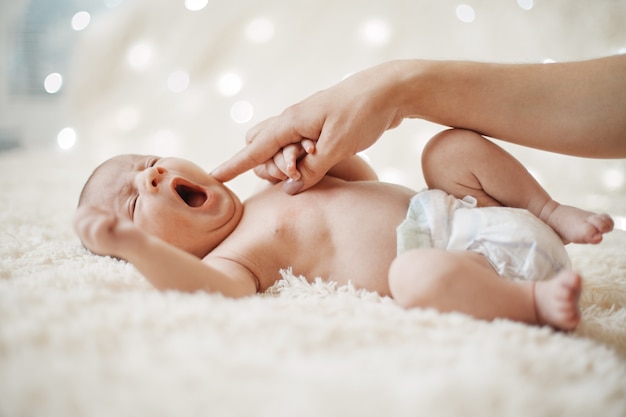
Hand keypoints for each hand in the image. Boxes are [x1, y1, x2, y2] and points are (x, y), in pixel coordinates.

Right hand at [74, 205, 143, 258]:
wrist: (142, 246)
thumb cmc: (127, 232)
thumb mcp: (109, 220)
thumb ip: (96, 215)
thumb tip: (86, 208)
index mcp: (89, 236)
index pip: (76, 218)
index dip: (88, 209)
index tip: (105, 212)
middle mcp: (90, 242)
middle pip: (77, 221)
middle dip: (93, 211)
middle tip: (110, 216)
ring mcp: (97, 244)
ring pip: (85, 226)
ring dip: (99, 216)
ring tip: (113, 219)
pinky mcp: (106, 245)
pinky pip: (97, 231)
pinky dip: (105, 220)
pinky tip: (114, 221)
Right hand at [211, 61, 404, 192]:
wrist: (390, 90)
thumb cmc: (362, 113)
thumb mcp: (337, 147)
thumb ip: (312, 171)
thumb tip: (290, 189)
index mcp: (291, 122)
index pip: (254, 148)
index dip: (234, 165)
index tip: (214, 177)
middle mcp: (292, 121)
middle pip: (261, 148)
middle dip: (271, 167)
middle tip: (302, 169)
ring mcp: (304, 124)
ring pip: (279, 147)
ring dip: (290, 163)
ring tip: (318, 160)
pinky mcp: (318, 128)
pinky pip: (297, 147)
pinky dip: (302, 158)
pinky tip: (320, 158)